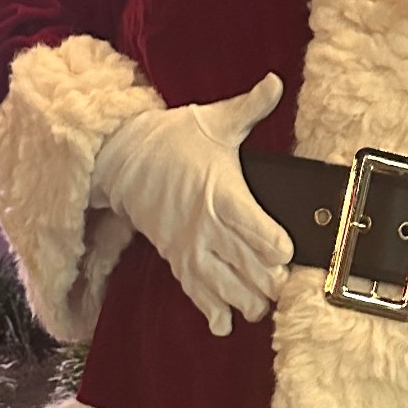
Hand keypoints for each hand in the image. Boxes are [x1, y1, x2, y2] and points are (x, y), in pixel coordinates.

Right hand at [90, 74, 292, 335]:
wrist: (121, 158)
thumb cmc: (172, 139)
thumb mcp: (214, 120)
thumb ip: (249, 107)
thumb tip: (274, 82)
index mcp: (222, 193)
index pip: (257, 230)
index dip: (276, 247)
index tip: (286, 253)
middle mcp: (206, 225)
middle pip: (245, 266)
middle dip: (267, 283)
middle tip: (281, 288)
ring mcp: (189, 245)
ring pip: (222, 285)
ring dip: (243, 301)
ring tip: (258, 309)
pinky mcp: (175, 257)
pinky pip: (194, 291)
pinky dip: (209, 310)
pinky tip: (222, 325)